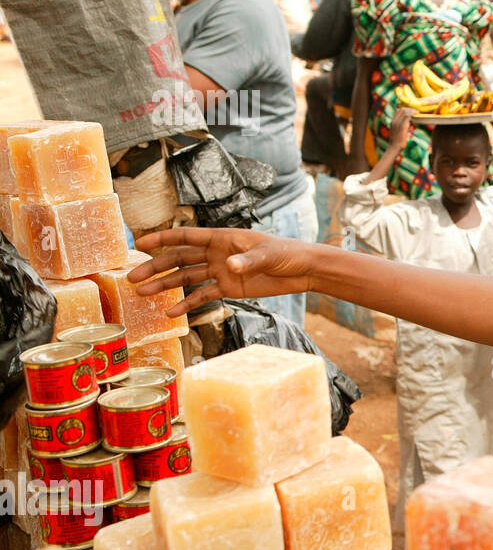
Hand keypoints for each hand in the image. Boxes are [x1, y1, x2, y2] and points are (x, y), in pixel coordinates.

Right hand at [128, 227, 317, 316]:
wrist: (303, 270)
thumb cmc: (286, 254)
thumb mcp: (268, 255)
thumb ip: (247, 260)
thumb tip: (228, 265)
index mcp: (222, 239)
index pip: (185, 237)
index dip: (162, 239)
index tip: (140, 244)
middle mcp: (216, 253)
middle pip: (179, 259)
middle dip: (156, 267)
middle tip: (132, 278)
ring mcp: (221, 271)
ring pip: (187, 278)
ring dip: (165, 286)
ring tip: (143, 294)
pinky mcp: (229, 288)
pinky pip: (203, 296)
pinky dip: (188, 304)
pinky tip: (171, 312)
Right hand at [389, 107, 414, 153]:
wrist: (394, 148)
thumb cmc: (397, 142)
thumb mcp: (398, 133)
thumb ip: (402, 127)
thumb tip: (408, 125)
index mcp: (392, 122)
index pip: (398, 111)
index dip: (405, 109)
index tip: (411, 111)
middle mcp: (394, 121)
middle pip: (402, 110)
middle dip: (409, 109)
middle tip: (416, 111)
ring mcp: (397, 123)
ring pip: (405, 112)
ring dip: (412, 111)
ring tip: (417, 112)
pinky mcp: (402, 126)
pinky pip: (408, 116)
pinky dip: (413, 113)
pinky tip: (417, 114)